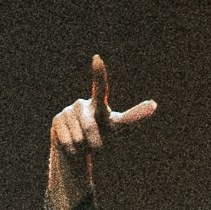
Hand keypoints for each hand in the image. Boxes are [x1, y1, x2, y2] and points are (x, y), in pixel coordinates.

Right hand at [46, 53, 156, 209]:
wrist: (77, 150)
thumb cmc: (102, 137)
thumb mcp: (118, 128)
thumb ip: (133, 117)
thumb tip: (154, 104)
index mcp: (98, 103)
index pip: (100, 88)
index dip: (99, 74)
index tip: (97, 59)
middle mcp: (82, 104)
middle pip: (91, 126)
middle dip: (96, 143)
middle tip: (96, 148)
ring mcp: (67, 111)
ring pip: (79, 138)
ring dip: (84, 148)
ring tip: (82, 143)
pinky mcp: (56, 120)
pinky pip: (68, 142)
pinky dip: (73, 150)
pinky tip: (72, 145)